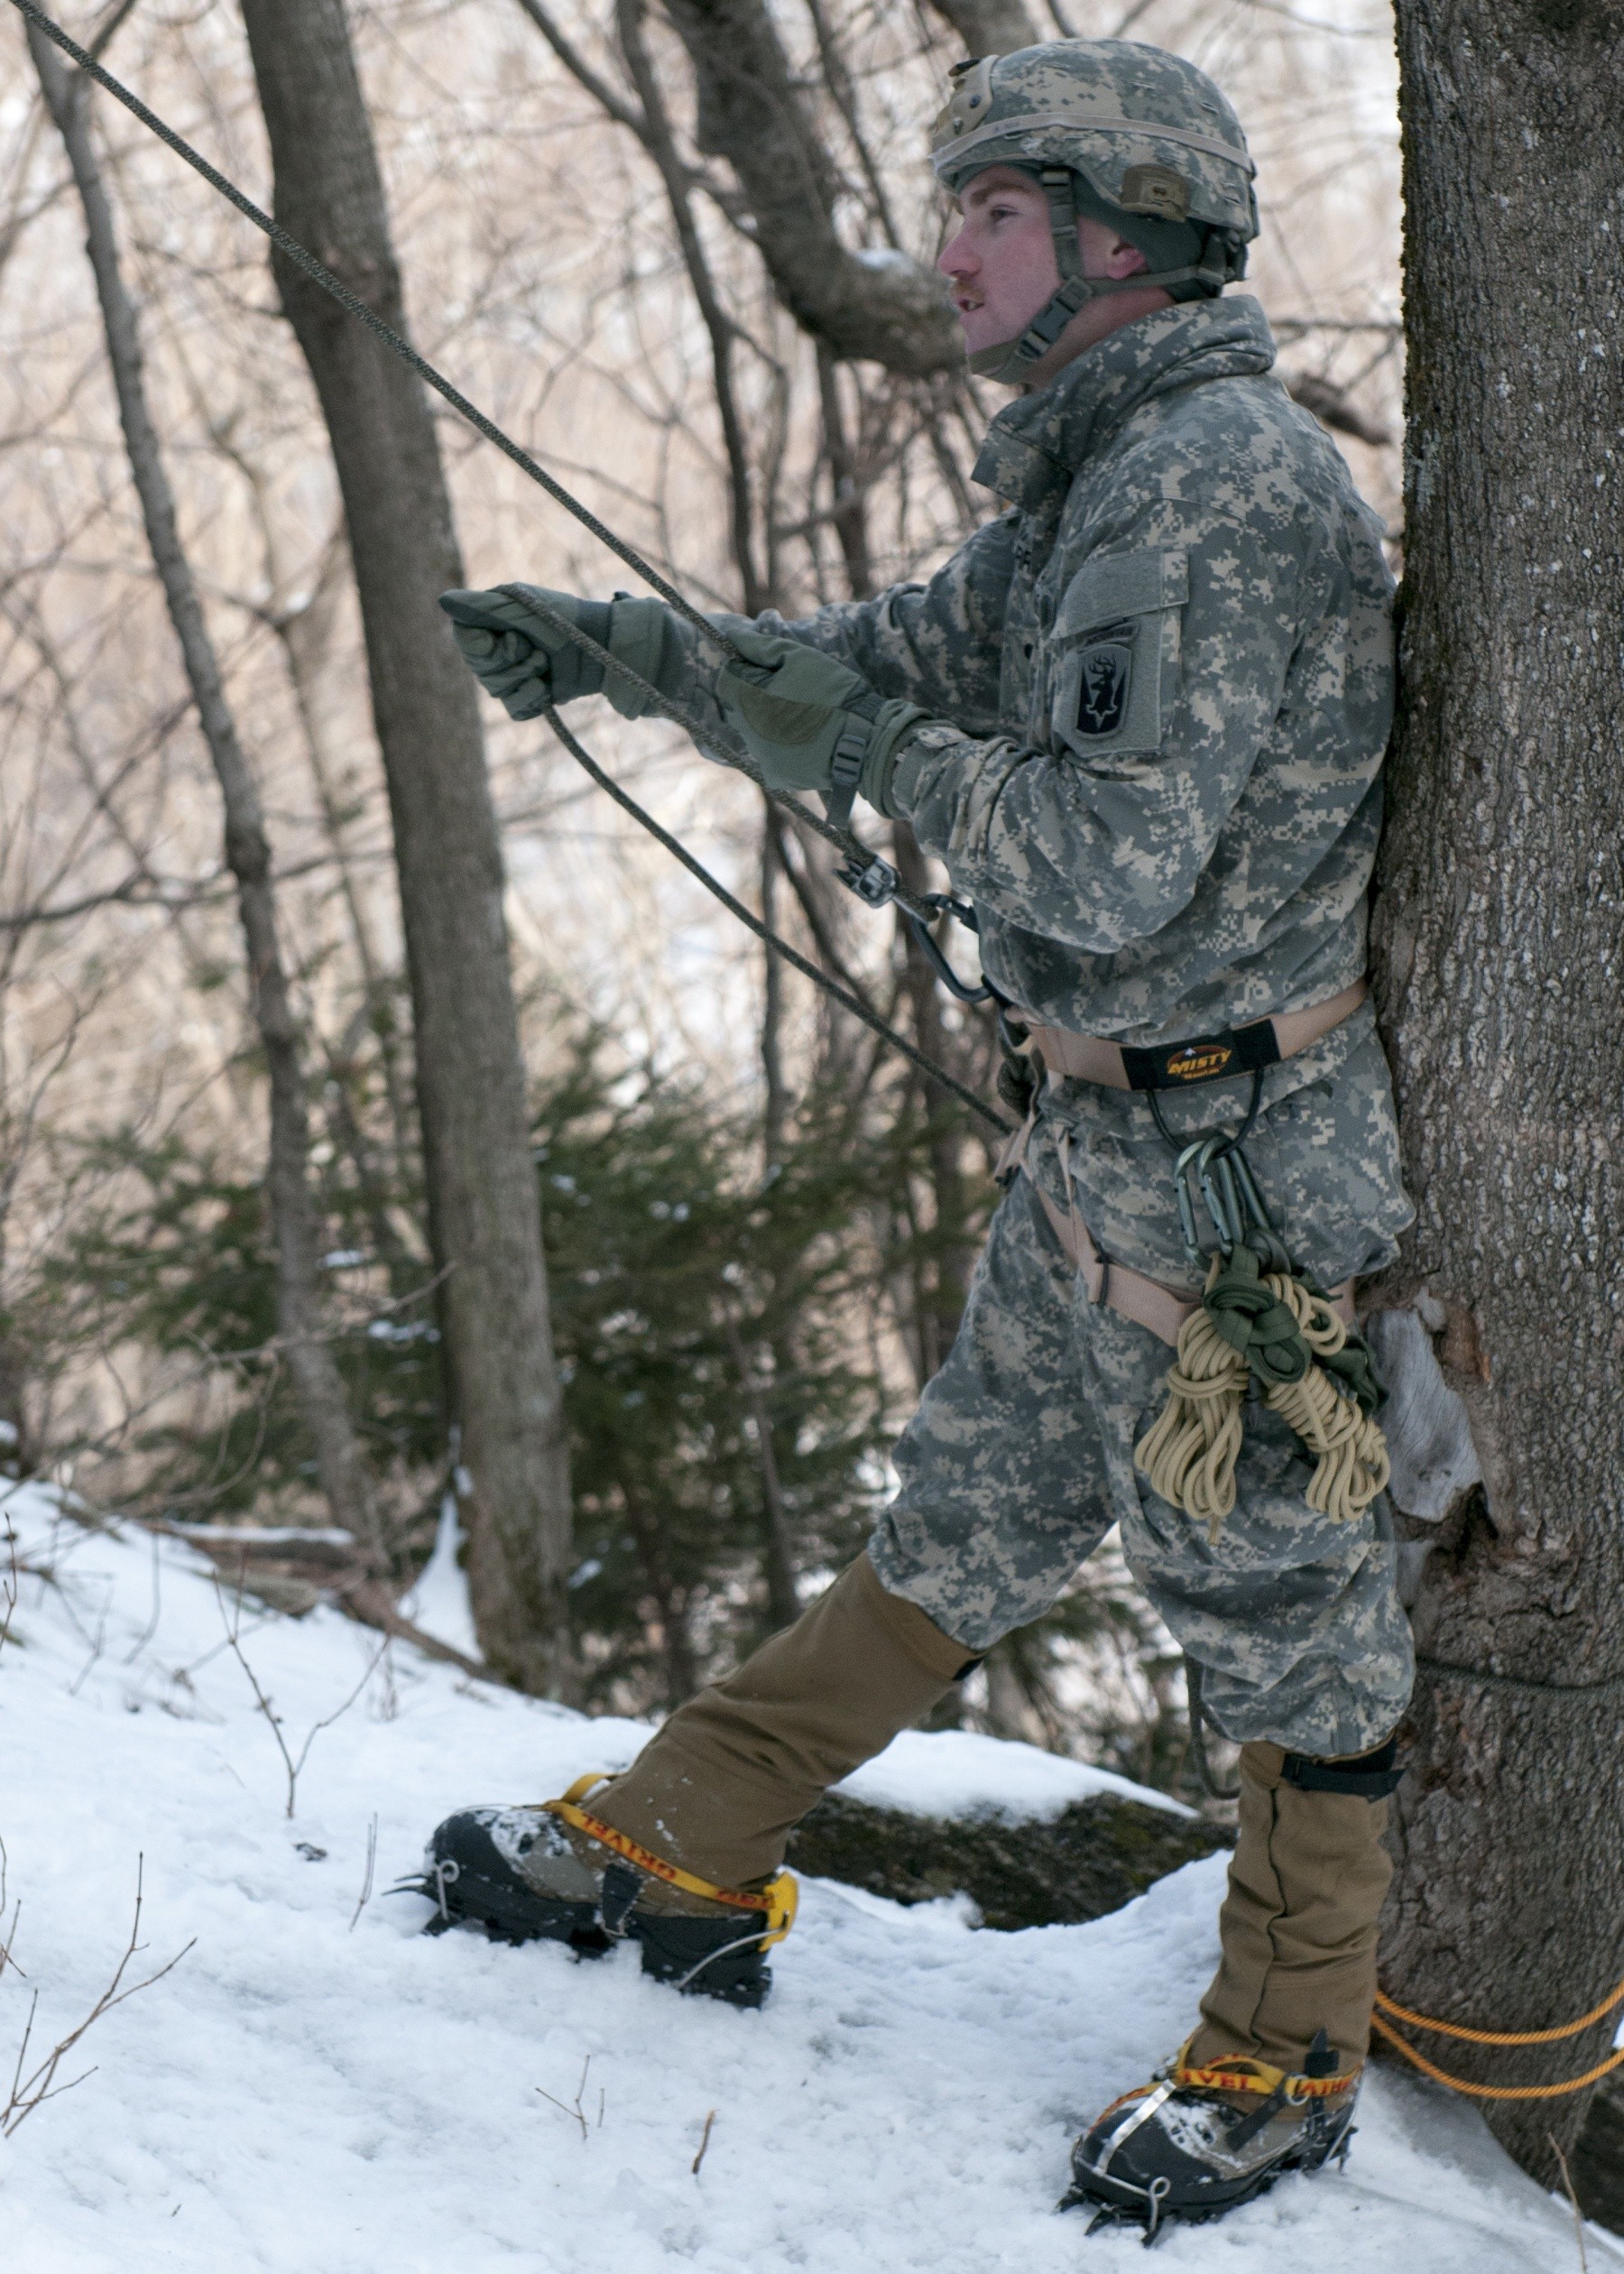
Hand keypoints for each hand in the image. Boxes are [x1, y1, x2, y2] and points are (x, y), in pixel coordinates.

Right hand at [439, 585, 669, 719]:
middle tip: (535, 650)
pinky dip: (531, 699)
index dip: (485, 646)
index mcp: (490, 622)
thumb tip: (442, 601)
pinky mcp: (529, 698)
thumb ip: (480, 605)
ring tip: (545, 663)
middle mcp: (496, 649)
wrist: (600, 647)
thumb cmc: (562, 618)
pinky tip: (546, 687)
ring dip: (523, 678)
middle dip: (509, 663)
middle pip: (480, 670)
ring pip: (497, 691)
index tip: (512, 637)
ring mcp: (512, 675)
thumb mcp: (520, 606)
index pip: (466, 641)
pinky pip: (515, 710)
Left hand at [715, 630, 927, 819]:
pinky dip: (781, 746)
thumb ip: (761, 647)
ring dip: (768, 722)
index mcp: (751, 701)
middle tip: (792, 692)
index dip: (745, 669)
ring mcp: (763, 758)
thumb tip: (732, 636)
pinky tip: (806, 740)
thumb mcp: (800, 658)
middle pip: (738, 708)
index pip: (727, 679)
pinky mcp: (778, 776)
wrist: (866, 741)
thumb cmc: (835, 693)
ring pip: (753, 733)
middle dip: (756, 696)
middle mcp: (749, 733)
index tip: (770, 669)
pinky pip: (769, 756)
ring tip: (803, 717)